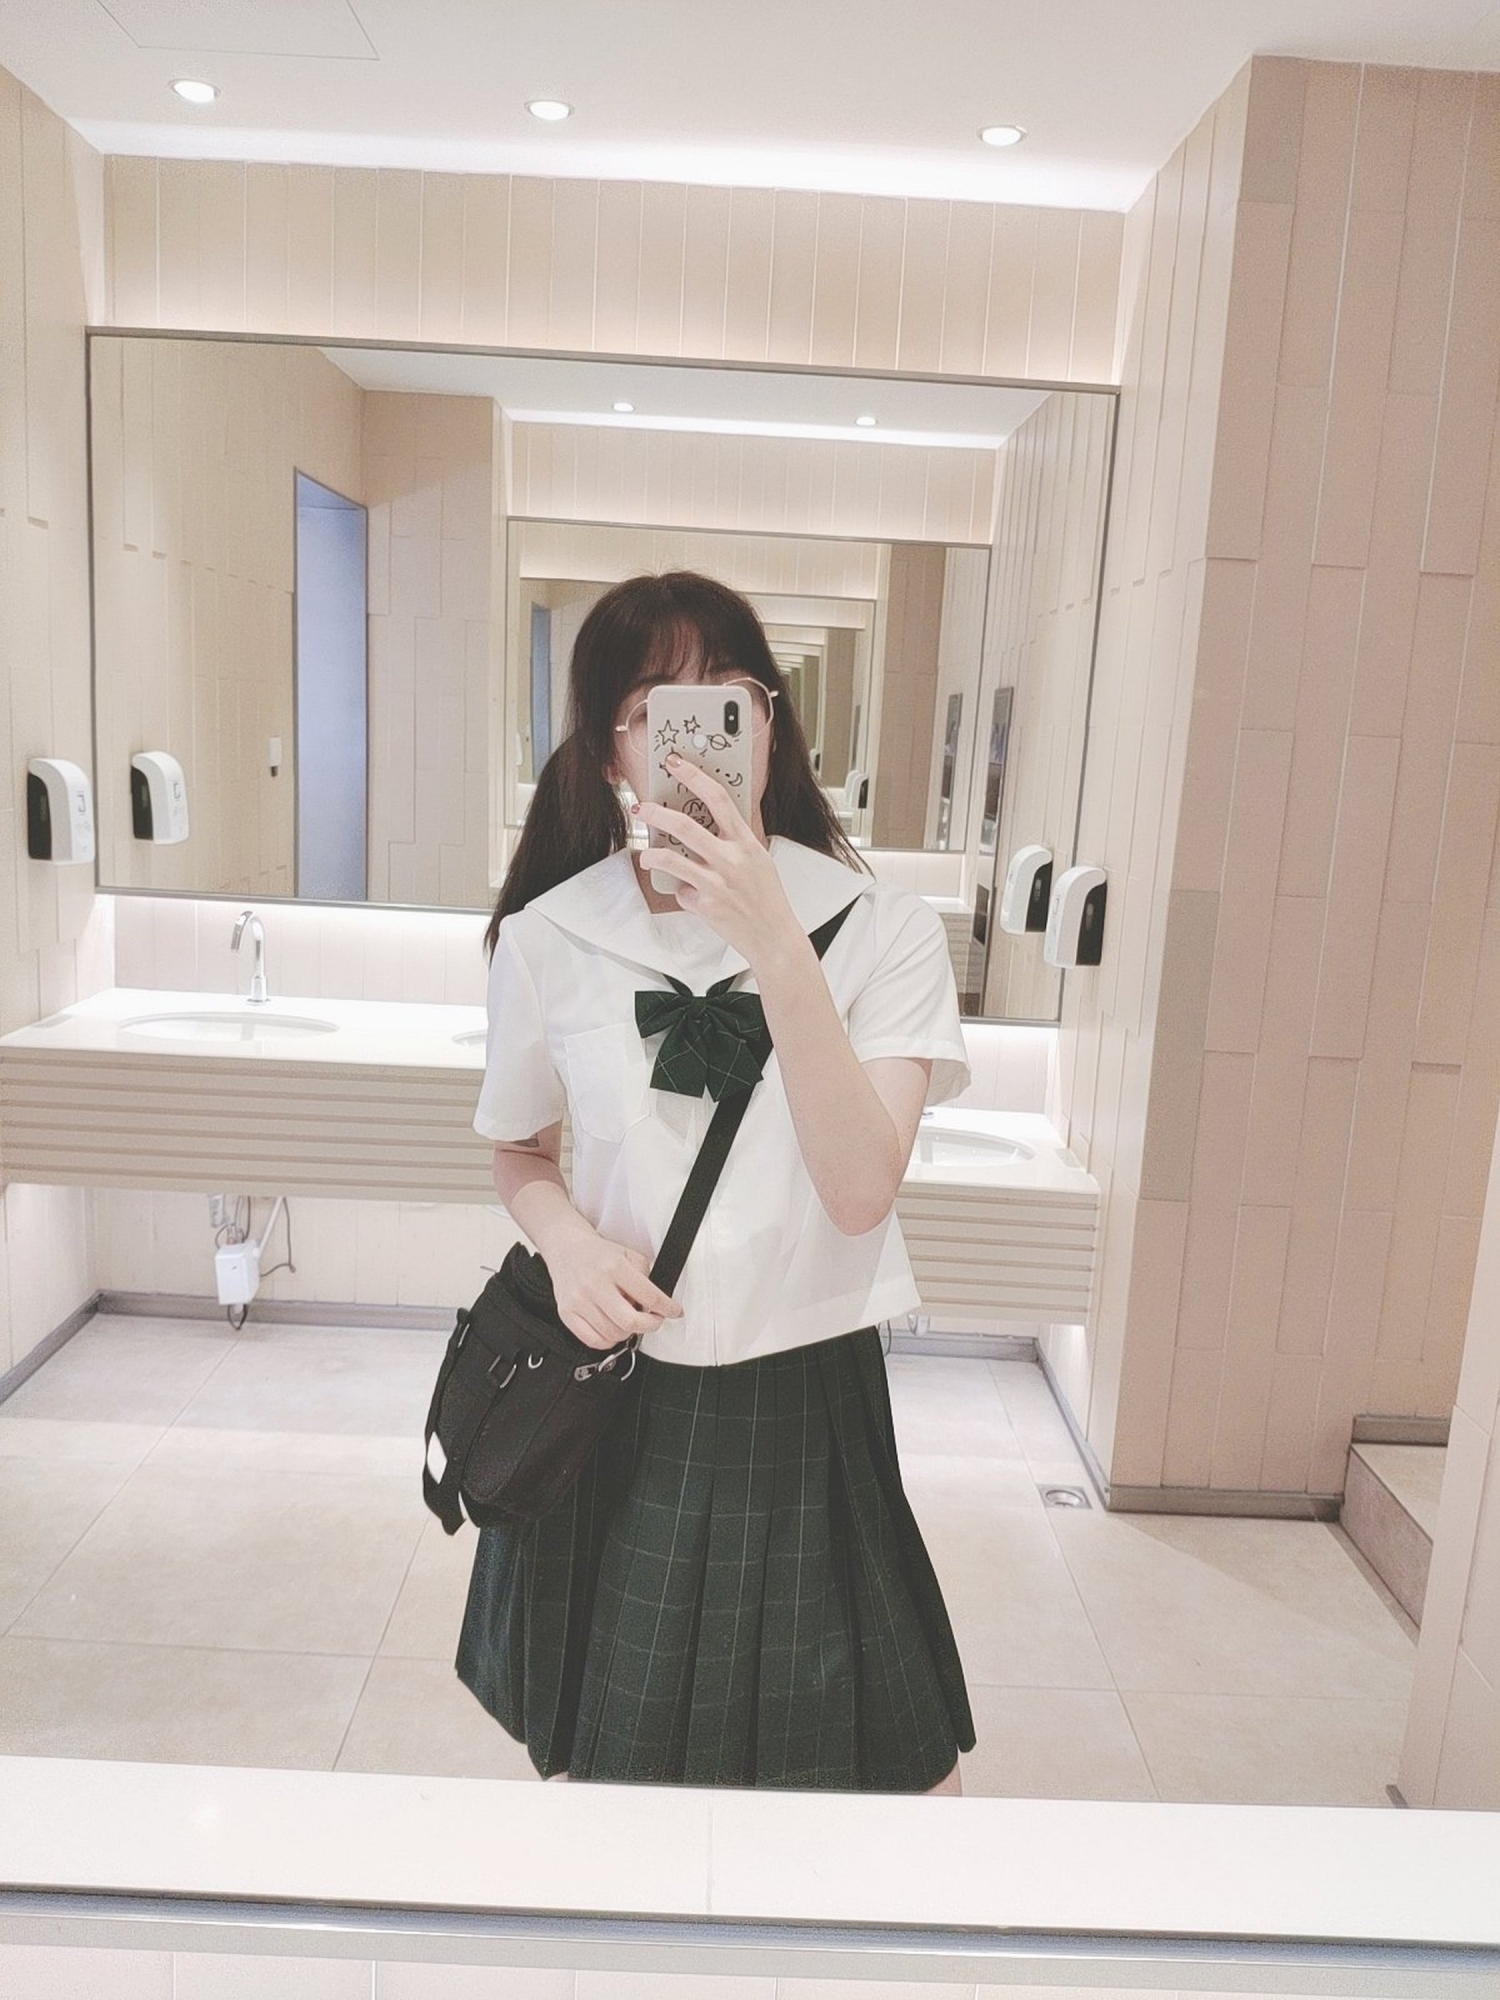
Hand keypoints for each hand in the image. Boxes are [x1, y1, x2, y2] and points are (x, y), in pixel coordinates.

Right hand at [552, 1229, 683, 1349]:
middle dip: (650, 1325)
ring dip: (628, 1332)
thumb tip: (655, 1305)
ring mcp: (579, 1300)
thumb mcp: (629, 1254)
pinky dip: (608, 1340)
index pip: (649, 1296)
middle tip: (654, 1321)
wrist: (567, 1248)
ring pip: (613, 1334)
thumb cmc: (598, 1254)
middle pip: (630, 1321)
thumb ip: (645, 1278)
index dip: (667, 1308)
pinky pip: (593, 1340)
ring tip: (628, 1319)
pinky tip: (612, 1328)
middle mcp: (595, 1284)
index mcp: (614, 1267)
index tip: (673, 1312)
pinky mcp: (566, 1312)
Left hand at [632, 754, 802, 967]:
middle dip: (657, 813)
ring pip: (672, 859)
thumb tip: (711, 824)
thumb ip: (736, 841)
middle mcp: (732, 859)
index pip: (718, 798)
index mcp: (746, 842)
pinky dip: (681, 891)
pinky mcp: (706, 905)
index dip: (694, 777)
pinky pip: (681, 891)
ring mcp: (717, 883)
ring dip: (651, 854)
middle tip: (642, 808)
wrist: (774, 937)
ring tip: (645, 853)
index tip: (676, 765)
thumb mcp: (759, 860)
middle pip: (685, 825)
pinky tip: (690, 895)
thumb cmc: (767, 899)